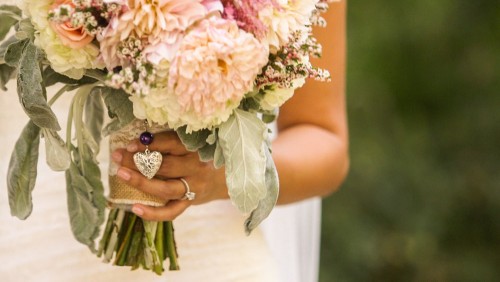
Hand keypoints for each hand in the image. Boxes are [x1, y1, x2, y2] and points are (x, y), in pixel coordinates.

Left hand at [111, 131, 227, 220]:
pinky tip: (135, 208)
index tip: (130, 143)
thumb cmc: (201, 156)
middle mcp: (197, 167)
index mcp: (197, 148)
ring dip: (141, 182)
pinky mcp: (190, 203)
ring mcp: (194, 187)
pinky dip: (152, 213)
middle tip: (118, 156)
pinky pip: (171, 211)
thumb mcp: (194, 144)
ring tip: (121, 174)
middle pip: (165, 165)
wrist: (223, 178)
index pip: (172, 143)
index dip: (150, 143)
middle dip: (137, 161)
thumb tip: (139, 139)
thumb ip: (173, 142)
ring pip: (166, 188)